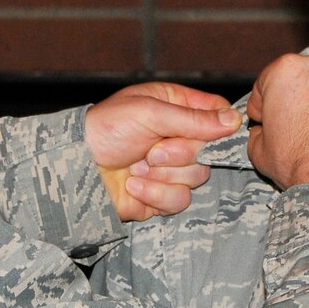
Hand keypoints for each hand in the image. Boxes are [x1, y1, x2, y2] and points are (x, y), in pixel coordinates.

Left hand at [86, 81, 240, 220]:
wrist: (74, 169)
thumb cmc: (105, 130)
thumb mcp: (149, 112)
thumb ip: (193, 119)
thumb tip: (234, 120)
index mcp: (175, 108)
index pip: (217, 114)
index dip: (219, 125)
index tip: (212, 132)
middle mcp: (177, 138)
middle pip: (210, 151)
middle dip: (179, 154)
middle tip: (152, 151)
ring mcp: (170, 169)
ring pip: (197, 178)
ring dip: (164, 175)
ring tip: (137, 167)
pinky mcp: (161, 195)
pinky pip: (180, 200)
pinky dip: (156, 194)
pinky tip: (134, 185)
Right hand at [247, 49, 308, 188]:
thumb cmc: (300, 167)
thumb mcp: (259, 150)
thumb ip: (258, 130)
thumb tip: (264, 128)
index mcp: (286, 70)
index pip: (267, 84)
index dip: (265, 106)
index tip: (270, 120)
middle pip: (304, 78)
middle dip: (300, 98)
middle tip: (300, 126)